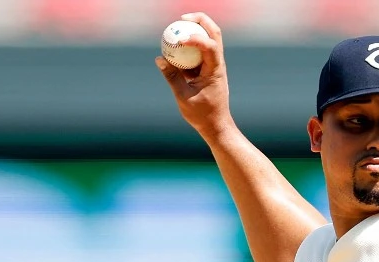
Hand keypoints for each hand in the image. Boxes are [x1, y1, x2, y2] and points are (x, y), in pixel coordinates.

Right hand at [155, 13, 233, 140]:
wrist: (216, 125)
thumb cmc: (202, 114)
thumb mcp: (183, 97)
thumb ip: (172, 77)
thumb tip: (159, 58)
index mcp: (215, 70)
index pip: (210, 46)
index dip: (195, 37)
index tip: (179, 38)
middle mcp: (218, 63)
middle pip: (214, 33)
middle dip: (199, 21)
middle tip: (181, 18)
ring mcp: (215, 65)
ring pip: (210, 38)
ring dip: (195, 30)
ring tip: (177, 28)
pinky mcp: (209, 69)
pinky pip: (200, 50)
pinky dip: (190, 45)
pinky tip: (176, 47)